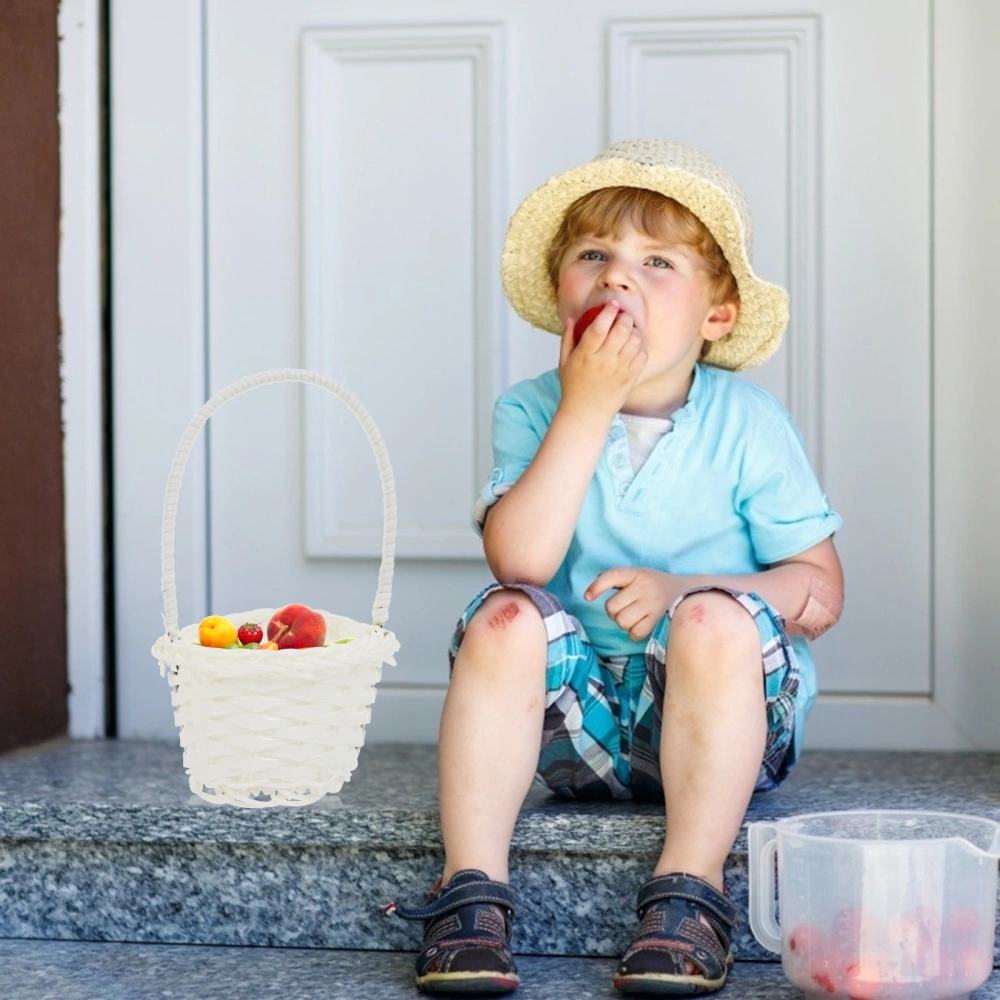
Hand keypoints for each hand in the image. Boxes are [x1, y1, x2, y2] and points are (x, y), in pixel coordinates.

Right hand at [558, 301, 646, 421]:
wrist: (587, 413)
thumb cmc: (573, 386)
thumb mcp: (564, 362)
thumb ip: (567, 338)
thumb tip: (571, 318)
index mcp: (586, 355)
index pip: (600, 327)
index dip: (608, 311)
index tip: (612, 304)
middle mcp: (604, 361)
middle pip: (621, 330)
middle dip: (625, 317)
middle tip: (623, 316)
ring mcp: (619, 370)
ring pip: (635, 341)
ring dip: (634, 331)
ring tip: (629, 330)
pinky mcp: (631, 378)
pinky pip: (642, 355)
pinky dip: (641, 346)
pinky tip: (634, 345)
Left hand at [584, 567, 678, 641]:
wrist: (688, 592)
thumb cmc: (654, 585)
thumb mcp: (637, 575)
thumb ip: (616, 579)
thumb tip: (591, 592)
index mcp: (636, 573)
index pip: (612, 576)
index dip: (596, 587)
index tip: (587, 597)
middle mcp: (644, 587)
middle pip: (611, 607)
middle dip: (613, 611)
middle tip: (624, 608)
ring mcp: (652, 604)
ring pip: (621, 621)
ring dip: (623, 622)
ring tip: (633, 616)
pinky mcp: (658, 620)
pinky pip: (635, 633)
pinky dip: (633, 633)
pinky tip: (640, 625)